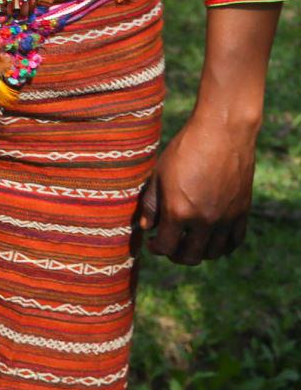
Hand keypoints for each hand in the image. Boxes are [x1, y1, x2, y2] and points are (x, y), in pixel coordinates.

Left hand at [137, 107, 258, 264]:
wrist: (222, 134)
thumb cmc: (184, 150)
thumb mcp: (159, 174)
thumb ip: (151, 203)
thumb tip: (146, 227)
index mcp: (179, 211)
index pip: (166, 246)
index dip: (156, 248)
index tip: (152, 243)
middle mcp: (205, 220)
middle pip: (190, 256)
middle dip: (176, 255)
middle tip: (169, 247)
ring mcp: (226, 218)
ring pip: (213, 253)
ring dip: (198, 253)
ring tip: (188, 243)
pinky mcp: (242, 212)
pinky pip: (234, 242)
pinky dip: (222, 247)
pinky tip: (211, 240)